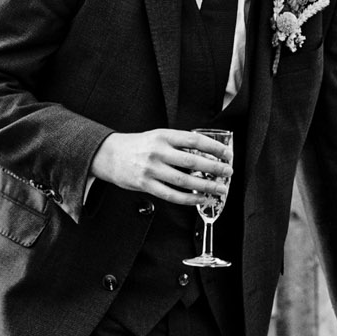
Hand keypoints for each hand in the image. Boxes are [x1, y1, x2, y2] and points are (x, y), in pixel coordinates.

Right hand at [91, 129, 232, 206]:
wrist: (108, 155)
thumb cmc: (136, 146)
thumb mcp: (157, 136)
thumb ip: (177, 143)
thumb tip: (205, 154)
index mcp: (163, 136)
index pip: (194, 140)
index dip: (213, 147)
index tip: (226, 154)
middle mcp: (158, 151)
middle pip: (192, 161)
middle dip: (214, 168)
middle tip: (228, 172)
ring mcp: (151, 169)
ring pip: (184, 181)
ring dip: (205, 186)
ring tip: (219, 189)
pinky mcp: (145, 185)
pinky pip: (172, 195)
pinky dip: (189, 199)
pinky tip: (200, 199)